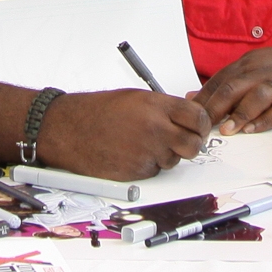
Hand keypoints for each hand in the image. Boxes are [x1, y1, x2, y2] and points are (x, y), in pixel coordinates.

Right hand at [36, 89, 210, 180]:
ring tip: (142, 142)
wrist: (69, 129)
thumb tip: (189, 118)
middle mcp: (155, 129)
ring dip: (166, 155)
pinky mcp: (138, 172)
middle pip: (194, 144)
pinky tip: (130, 153)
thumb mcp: (136, 98)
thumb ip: (164, 108)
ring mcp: (147, 152)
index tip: (199, 127)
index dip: (202, 124)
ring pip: (174, 160)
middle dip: (191, 144)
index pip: (198, 117)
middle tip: (181, 140)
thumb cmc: (98, 111)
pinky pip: (155, 171)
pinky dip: (148, 165)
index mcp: (156, 106)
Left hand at [192, 44, 271, 135]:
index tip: (190, 116)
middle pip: (233, 88)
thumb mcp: (252, 68)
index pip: (219, 82)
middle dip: (215, 108)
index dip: (203, 100)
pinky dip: (265, 120)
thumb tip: (193, 97)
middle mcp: (261, 72)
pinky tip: (254, 129)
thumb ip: (224, 83)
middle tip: (202, 126)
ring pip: (256, 97)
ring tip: (227, 130)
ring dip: (240, 114)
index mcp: (247, 65)